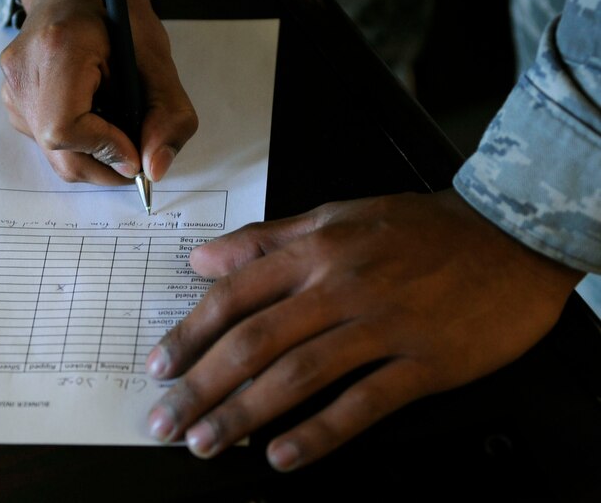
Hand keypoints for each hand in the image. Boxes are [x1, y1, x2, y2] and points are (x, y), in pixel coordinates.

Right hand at [0, 0, 196, 184]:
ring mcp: (11, 88)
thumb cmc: (116, 17)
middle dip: (105, 163)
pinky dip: (79, 144)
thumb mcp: (157, 59)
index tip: (135, 147)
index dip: (104, 148)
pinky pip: (46, 144)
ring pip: (53, 155)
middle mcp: (22, 71)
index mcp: (58, 49)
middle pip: (59, 151)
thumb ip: (168, 115)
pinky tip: (94, 116)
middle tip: (136, 151)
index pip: (65, 128)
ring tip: (115, 124)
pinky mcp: (12, 101)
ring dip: (94, 154)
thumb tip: (154, 169)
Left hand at [145, 190, 581, 469]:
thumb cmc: (419, 227)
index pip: (235, 295)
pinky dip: (321, 433)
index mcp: (316, 251)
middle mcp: (342, 288)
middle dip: (203, 385)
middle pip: (256, 342)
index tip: (161, 366)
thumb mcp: (335, 216)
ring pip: (300, 375)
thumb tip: (203, 258)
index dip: (191, 334)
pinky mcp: (425, 364)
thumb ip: (265, 239)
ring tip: (206, 442)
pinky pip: (364, 403)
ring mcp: (384, 327)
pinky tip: (283, 455)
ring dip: (245, 414)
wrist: (510, 236)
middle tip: (166, 420)